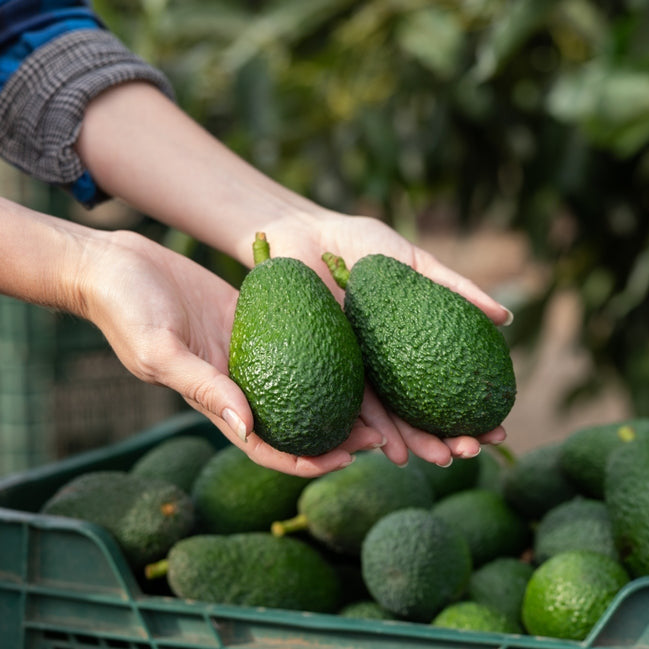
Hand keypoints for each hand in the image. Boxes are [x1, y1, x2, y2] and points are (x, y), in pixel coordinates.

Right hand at [78, 229, 382, 476]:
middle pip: (295, 420)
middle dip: (335, 435)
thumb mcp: (160, 351)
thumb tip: (247, 429)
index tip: (344, 460)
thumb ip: (203, 387)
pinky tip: (354, 347)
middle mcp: (237, 382)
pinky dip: (323, 349)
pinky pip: (295, 339)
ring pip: (301, 382)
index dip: (303, 462)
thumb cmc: (127, 310)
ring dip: (337, 396)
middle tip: (379, 436)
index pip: (265, 446)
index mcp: (215, 400)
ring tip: (378, 400)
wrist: (118, 265)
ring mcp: (247, 352)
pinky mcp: (251, 321)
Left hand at [257, 211, 510, 466]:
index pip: (447, 383)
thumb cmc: (361, 245)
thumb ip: (455, 288)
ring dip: (416, 442)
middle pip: (421, 409)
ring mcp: (358, 368)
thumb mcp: (413, 263)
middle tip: (472, 451)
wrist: (307, 236)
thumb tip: (504, 319)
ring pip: (390, 416)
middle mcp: (386, 362)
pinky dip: (372, 429)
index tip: (500, 430)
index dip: (474, 410)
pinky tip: (392, 449)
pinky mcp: (327, 367)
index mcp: (409, 341)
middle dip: (449, 437)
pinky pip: (352, 403)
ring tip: (439, 459)